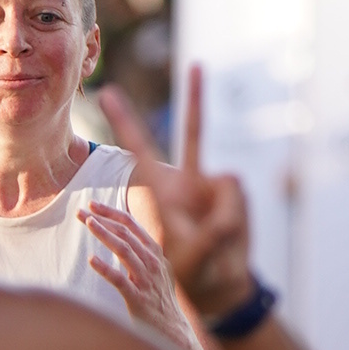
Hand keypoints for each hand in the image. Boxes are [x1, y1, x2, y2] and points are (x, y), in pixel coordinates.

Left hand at [80, 199, 187, 345]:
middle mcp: (152, 263)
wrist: (172, 331)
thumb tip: (125, 237)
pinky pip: (121, 281)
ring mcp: (146, 281)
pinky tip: (91, 260)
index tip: (92, 205)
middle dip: (103, 220)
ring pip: (125, 251)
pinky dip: (106, 269)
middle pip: (126, 234)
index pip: (132, 226)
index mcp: (154, 254)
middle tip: (81, 212)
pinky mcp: (139, 300)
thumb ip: (142, 254)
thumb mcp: (155, 271)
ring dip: (106, 235)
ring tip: (88, 224)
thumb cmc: (158, 301)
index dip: (112, 213)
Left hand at [121, 77, 253, 329]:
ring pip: (228, 185)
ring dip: (228, 215)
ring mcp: (214, 187)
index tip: (109, 94)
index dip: (127, 125)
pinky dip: (237, 218)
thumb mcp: (195, 256)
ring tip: (217, 240)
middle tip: (197, 64)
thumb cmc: (197, 271)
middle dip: (196, 100)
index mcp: (165, 195)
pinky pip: (239, 194)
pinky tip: (229, 235)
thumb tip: (231, 183)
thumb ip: (215, 225)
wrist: (221, 285)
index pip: (141, 154)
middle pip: (193, 137)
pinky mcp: (234, 194)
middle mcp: (189, 183)